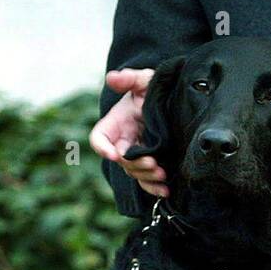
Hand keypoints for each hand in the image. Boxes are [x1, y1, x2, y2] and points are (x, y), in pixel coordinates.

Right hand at [89, 68, 168, 197]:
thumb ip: (130, 78)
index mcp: (115, 123)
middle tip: (153, 163)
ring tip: (163, 173)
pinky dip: (155, 188)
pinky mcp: (150, 162)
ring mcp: (136, 154)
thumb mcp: (144, 80)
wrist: (170, 99)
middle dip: (134, 164)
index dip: (102, 147)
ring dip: (146, 176)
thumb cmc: (152, 88)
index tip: (114, 154)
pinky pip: (147, 180)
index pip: (99, 138)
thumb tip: (112, 78)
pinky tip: (166, 191)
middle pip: (120, 160)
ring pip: (134, 172)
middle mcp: (122, 141)